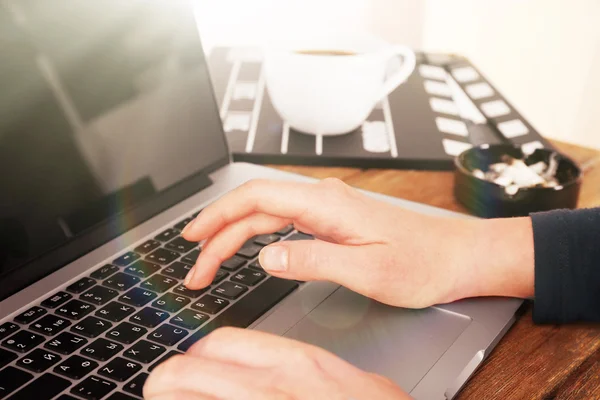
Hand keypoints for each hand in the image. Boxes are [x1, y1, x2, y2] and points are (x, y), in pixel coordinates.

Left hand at [144, 327, 410, 399]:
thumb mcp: (347, 382)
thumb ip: (307, 372)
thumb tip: (273, 371)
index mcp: (296, 364)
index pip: (219, 342)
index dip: (196, 356)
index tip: (192, 368)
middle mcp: (270, 391)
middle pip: (184, 373)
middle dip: (164, 383)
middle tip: (163, 391)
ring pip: (182, 398)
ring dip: (171, 399)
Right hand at [182, 178, 533, 307]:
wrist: (456, 256)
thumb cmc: (422, 263)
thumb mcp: (368, 270)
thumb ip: (314, 261)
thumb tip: (266, 257)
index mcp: (327, 203)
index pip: (256, 198)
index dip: (218, 215)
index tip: (192, 239)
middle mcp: (323, 198)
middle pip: (254, 206)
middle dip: (218, 234)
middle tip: (195, 270)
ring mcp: (327, 208)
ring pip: (266, 215)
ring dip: (234, 237)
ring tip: (209, 262)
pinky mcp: (332, 220)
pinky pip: (283, 222)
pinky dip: (256, 237)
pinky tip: (246, 250)